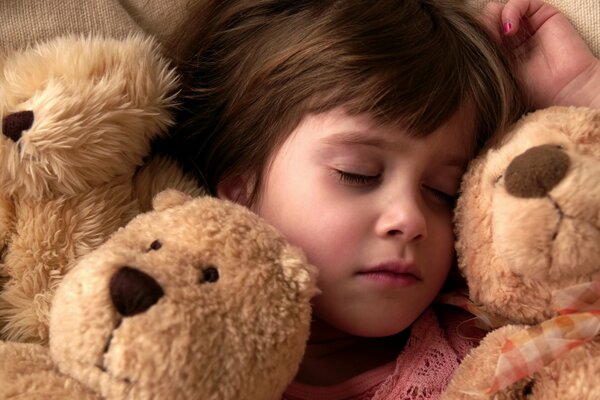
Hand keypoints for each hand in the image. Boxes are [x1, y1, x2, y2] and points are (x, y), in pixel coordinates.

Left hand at [482, 0, 599, 108]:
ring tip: (496, 38)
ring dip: (493, 21)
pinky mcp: (543, 14)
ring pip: (499, 10)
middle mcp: (513, 37)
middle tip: (483, 43)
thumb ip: (483, 55)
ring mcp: (527, 25)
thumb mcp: (498, 73)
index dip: (474, 38)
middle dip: (482, 28)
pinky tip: (509, 30)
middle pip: (487, 20)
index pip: (479, 34)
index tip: (471, 50)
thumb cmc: (531, 90)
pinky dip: (510, 12)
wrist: (564, 89)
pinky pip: (519, 2)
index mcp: (500, 52)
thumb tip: (466, 39)